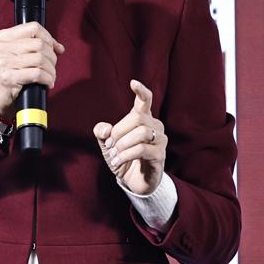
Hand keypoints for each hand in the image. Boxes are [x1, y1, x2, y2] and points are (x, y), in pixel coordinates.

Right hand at [0, 22, 62, 118]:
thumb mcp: (14, 54)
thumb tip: (58, 47)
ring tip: (50, 76)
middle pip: (39, 44)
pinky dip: (48, 79)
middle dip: (52, 57)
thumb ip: (33, 46)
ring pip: (40, 59)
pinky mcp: (8, 77)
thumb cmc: (8, 74)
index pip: (33, 27)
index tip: (53, 48)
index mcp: (3, 37)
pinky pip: (38, 73)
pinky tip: (47, 83)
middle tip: (51, 67)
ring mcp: (3, 62)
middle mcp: (1, 47)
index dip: (48, 38)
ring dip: (51, 70)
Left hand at [94, 79, 165, 195]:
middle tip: (109, 145)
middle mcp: (154, 126)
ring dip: (122, 144)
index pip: (145, 100)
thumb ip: (102, 133)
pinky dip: (125, 155)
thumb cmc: (123, 158)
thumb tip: (105, 129)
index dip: (140, 91)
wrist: (133, 181)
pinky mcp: (160, 155)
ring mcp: (160, 140)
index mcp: (142, 119)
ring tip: (114, 155)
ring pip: (141, 133)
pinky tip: (117, 161)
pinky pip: (142, 149)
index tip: (133, 82)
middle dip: (118, 131)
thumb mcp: (107, 145)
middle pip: (138, 117)